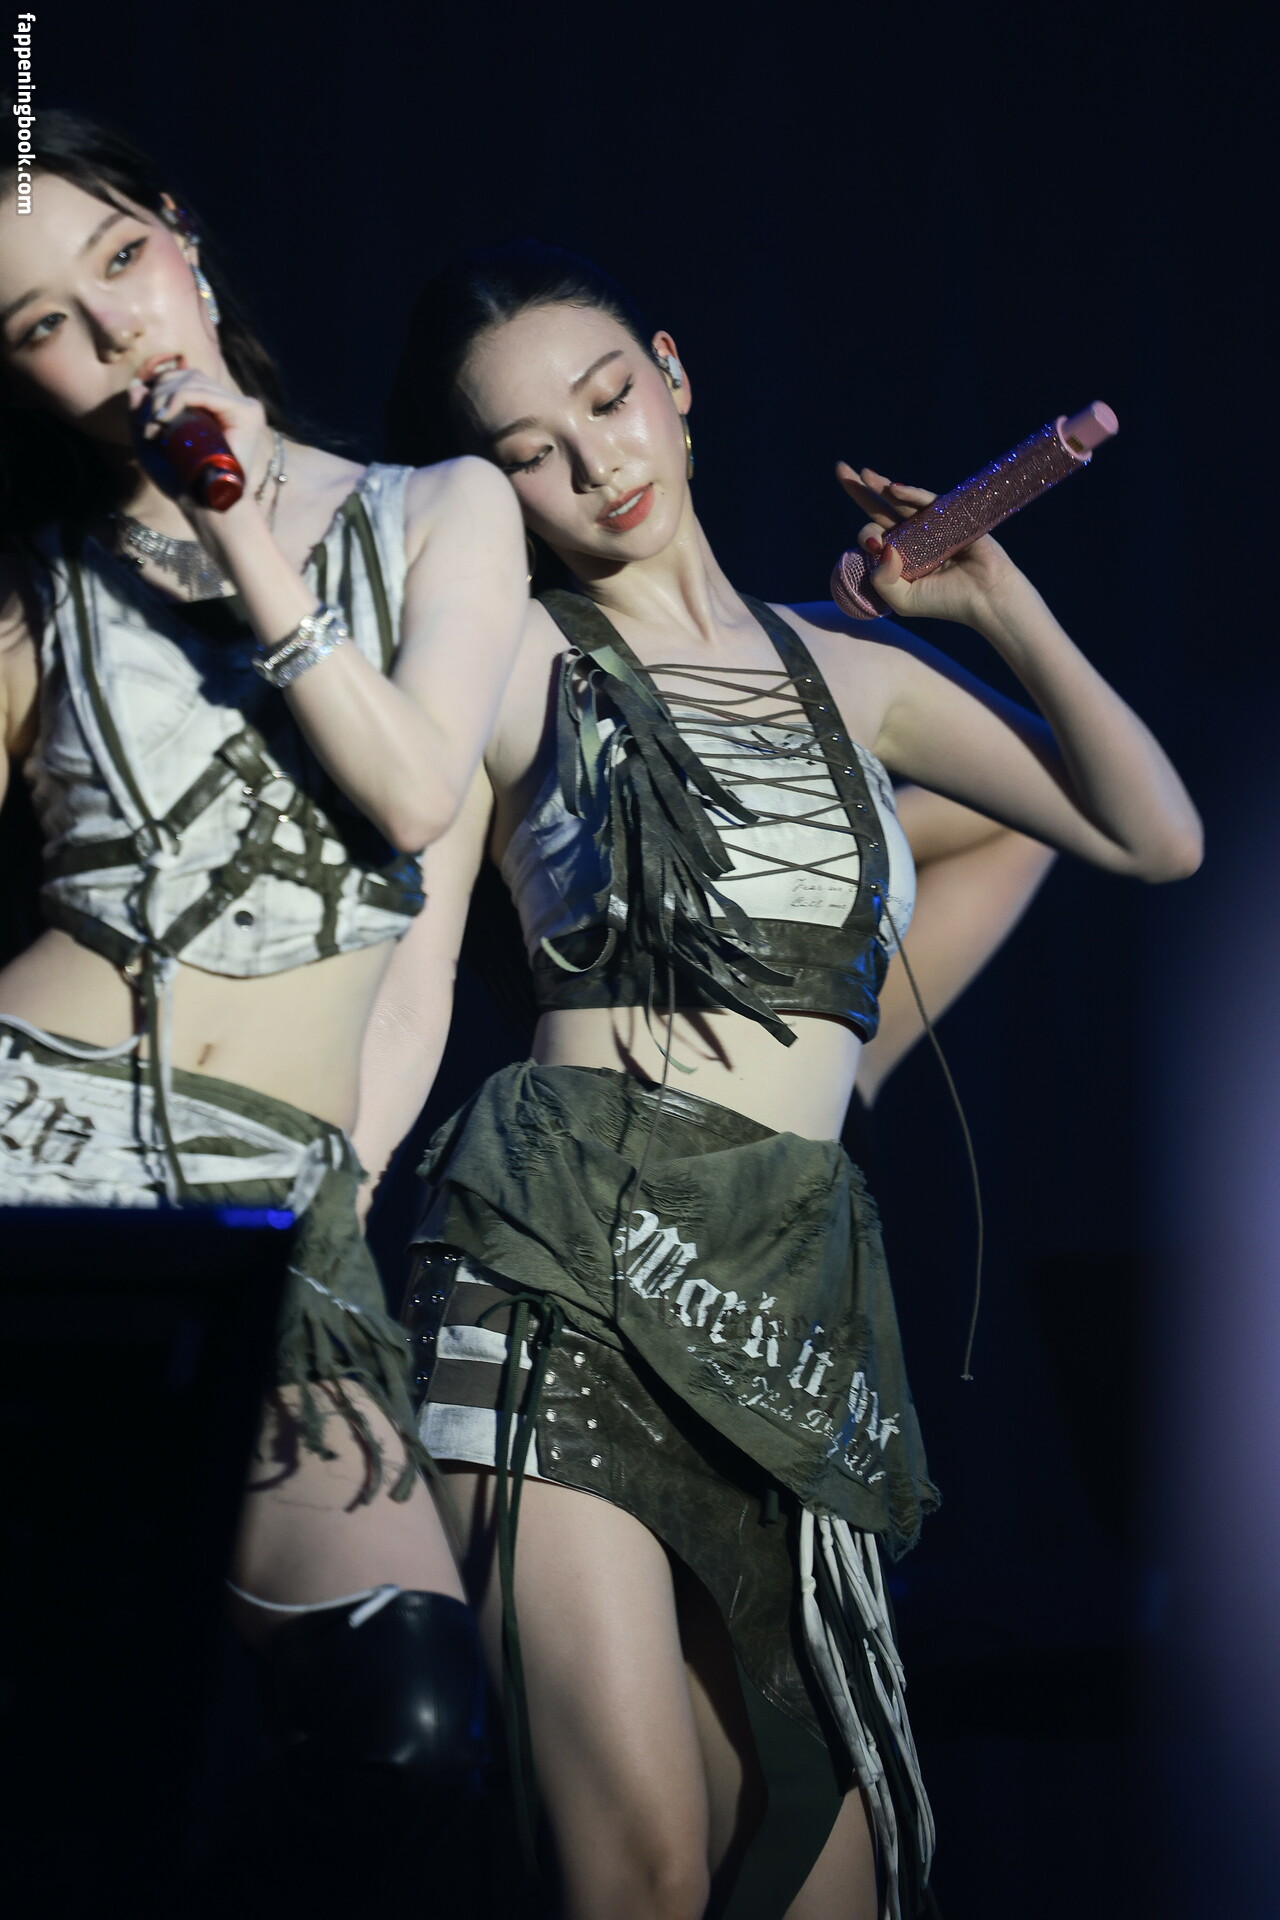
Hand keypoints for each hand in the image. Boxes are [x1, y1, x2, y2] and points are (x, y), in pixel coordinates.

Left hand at [128, 364, 268, 514]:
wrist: (203, 505)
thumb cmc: (180, 481)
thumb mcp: (150, 444)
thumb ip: (140, 415)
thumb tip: (135, 385)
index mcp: (213, 408)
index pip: (185, 379)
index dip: (160, 388)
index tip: (145, 418)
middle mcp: (230, 404)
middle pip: (189, 375)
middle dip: (160, 391)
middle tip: (148, 422)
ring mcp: (242, 406)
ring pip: (194, 380)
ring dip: (166, 397)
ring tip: (155, 423)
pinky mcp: (247, 412)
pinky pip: (204, 393)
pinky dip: (179, 398)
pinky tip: (165, 417)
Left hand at [835, 462, 1021, 624]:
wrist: (985, 598)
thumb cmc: (946, 602)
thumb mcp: (903, 601)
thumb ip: (881, 580)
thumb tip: (879, 546)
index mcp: (899, 557)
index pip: (873, 538)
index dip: (866, 537)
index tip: (872, 546)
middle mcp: (912, 537)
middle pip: (880, 509)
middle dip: (860, 491)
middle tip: (840, 469)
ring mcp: (930, 524)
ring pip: (900, 501)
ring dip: (882, 485)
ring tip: (863, 473)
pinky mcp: (950, 515)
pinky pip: (926, 501)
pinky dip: (910, 494)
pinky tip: (893, 488)